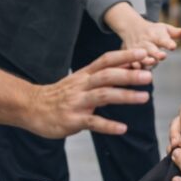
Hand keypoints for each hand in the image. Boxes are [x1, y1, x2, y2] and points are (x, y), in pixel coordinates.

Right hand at [26, 48, 153, 137]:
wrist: (31, 107)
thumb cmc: (61, 94)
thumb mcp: (80, 80)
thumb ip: (102, 75)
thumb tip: (128, 65)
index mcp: (85, 75)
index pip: (106, 60)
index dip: (125, 55)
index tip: (144, 53)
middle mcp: (82, 85)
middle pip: (107, 76)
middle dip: (129, 75)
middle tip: (149, 76)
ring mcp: (77, 102)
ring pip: (103, 95)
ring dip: (125, 96)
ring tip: (144, 97)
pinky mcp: (72, 120)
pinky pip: (92, 122)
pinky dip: (108, 125)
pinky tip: (122, 128)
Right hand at [106, 3, 180, 67]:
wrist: (131, 27)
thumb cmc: (153, 30)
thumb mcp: (165, 29)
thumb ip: (178, 33)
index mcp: (156, 35)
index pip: (163, 39)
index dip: (168, 43)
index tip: (173, 46)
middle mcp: (146, 42)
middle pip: (151, 49)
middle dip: (156, 53)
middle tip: (162, 56)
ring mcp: (137, 49)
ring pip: (141, 56)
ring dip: (146, 60)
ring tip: (152, 62)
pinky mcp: (129, 55)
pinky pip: (131, 62)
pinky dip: (133, 65)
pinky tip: (137, 70)